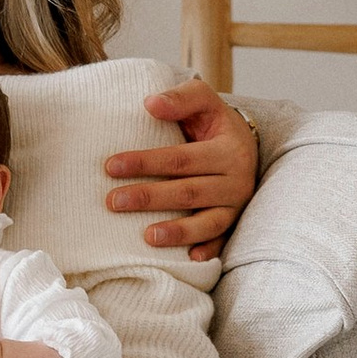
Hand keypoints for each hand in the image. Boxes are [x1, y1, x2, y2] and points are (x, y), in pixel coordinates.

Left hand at [105, 79, 259, 257]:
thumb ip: (181, 98)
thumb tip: (150, 104)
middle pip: (189, 191)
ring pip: (208, 222)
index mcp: (227, 149)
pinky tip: (188, 258)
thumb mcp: (205, 103)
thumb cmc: (214, 124)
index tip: (110, 166)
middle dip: (150, 198)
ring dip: (178, 231)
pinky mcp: (235, 222)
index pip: (181, 158)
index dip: (145, 162)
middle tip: (113, 202)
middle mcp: (235, 180)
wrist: (246, 145)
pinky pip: (222, 240)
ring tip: (147, 237)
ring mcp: (236, 205)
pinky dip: (208, 250)